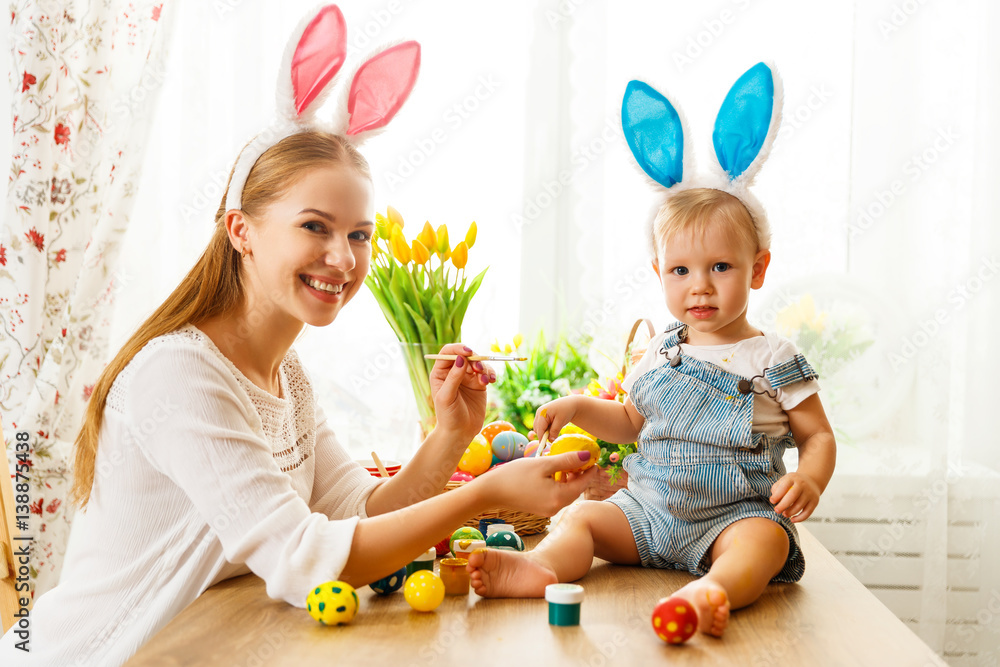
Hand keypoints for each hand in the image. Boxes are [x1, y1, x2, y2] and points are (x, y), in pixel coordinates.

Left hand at [430, 343, 495, 439]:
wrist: (460, 433)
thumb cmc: (448, 416)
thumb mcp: (447, 397)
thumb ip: (453, 378)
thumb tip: (461, 359)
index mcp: (440, 373)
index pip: (448, 353)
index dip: (458, 349)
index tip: (468, 352)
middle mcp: (453, 372)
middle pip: (466, 356)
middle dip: (474, 359)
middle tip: (478, 369)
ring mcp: (467, 377)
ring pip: (478, 363)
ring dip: (484, 368)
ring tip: (485, 380)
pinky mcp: (479, 384)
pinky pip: (486, 373)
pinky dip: (490, 374)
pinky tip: (491, 381)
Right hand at [474, 450, 598, 516]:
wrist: (491, 491)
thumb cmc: (515, 475)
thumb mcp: (543, 464)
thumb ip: (567, 460)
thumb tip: (587, 456)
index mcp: (559, 497)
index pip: (583, 483)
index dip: (590, 470)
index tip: (594, 458)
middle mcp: (556, 508)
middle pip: (576, 490)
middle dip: (581, 474)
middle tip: (583, 458)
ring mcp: (548, 510)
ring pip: (567, 493)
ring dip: (570, 479)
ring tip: (568, 462)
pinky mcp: (541, 509)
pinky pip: (557, 496)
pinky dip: (560, 484)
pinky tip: (555, 473)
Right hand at [532, 396, 579, 440]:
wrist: (571, 403)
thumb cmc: (567, 410)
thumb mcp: (561, 421)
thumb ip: (554, 431)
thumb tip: (550, 440)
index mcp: (542, 413)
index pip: (539, 429)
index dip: (541, 438)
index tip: (544, 447)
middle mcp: (539, 413)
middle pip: (537, 429)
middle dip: (543, 435)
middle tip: (552, 439)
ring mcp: (540, 414)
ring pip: (538, 428)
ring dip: (545, 432)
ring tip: (555, 430)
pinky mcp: (542, 416)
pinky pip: (541, 426)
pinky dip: (546, 429)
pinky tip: (553, 428)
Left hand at [770, 472, 821, 522]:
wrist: (811, 481)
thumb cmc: (794, 483)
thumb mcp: (785, 480)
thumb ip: (777, 488)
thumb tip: (773, 499)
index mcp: (793, 478)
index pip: (784, 486)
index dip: (777, 495)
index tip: (772, 501)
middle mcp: (802, 485)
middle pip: (792, 496)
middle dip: (783, 505)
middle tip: (777, 510)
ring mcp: (810, 493)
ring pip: (799, 506)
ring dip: (790, 512)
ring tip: (784, 514)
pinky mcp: (815, 502)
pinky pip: (807, 512)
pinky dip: (799, 518)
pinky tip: (792, 519)